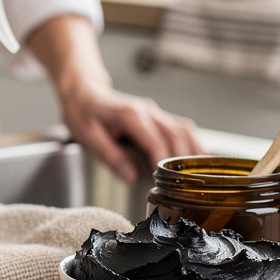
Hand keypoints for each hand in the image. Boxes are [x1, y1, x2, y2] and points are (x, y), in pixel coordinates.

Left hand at [60, 82, 202, 182]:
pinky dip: (192, 143)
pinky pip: (182, 127)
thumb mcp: (87, 136)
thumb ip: (110, 156)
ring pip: (184, 130)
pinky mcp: (157, 116)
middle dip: (182, 162)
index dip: (163, 164)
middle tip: (183, 187)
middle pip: (176, 136)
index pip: (156, 142)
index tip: (166, 184)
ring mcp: (155, 111)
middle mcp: (147, 110)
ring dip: (193, 152)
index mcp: (130, 115)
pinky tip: (196, 160)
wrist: (84, 92)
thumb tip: (131, 176)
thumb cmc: (83, 112)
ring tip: (196, 176)